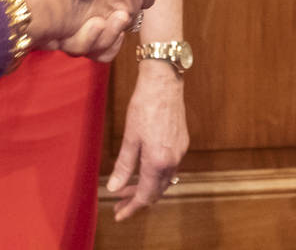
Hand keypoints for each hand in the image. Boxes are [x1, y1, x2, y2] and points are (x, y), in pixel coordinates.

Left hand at [107, 61, 188, 219]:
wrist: (164, 82)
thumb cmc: (144, 106)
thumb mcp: (130, 137)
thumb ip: (123, 165)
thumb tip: (114, 188)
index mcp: (158, 161)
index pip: (145, 194)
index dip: (131, 207)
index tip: (119, 214)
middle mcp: (173, 160)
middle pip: (156, 191)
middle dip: (137, 199)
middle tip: (119, 204)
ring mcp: (180, 151)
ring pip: (164, 180)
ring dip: (146, 187)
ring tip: (128, 188)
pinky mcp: (182, 142)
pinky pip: (170, 167)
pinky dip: (156, 175)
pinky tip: (144, 171)